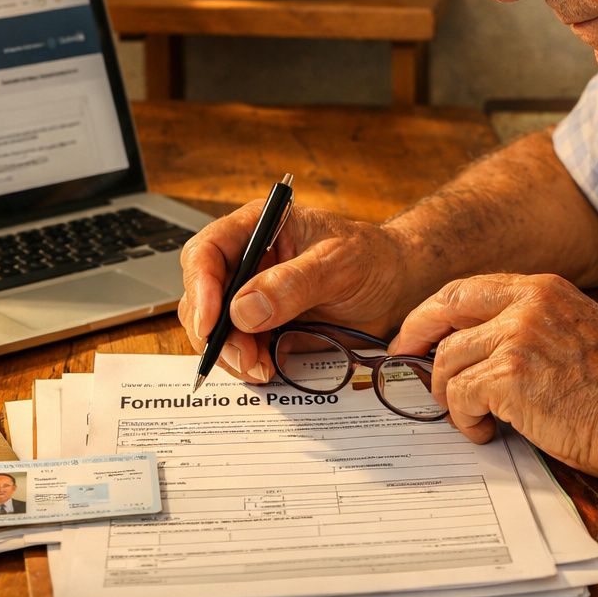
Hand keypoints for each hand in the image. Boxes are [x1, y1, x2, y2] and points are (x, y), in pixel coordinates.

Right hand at [177, 203, 420, 383]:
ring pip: (216, 328)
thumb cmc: (372, 259)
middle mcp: (248, 260)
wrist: (396, 286)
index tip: (212, 323)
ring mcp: (253, 295)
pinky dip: (247, 363)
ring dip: (231, 353)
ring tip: (261, 368)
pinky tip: (267, 369)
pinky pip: (240, 347)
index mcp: (259, 227)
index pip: (208, 251)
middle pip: (204, 295)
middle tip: (244, 358)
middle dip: (216, 332)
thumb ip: (293, 284)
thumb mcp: (339, 263)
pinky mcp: (264, 325)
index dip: (201, 287)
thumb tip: (244, 309)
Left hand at [389, 273, 597, 479]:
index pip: (468, 289)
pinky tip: (485, 433)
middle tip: (407, 360)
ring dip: (450, 395)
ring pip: (448, 361)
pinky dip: (464, 420)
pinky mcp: (509, 377)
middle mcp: (527, 305)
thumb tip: (485, 344)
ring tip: (471, 419)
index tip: (418, 333)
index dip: (434, 312)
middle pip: (445, 310)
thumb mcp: (579, 330)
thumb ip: (534, 326)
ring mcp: (517, 338)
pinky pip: (461, 396)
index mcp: (544, 289)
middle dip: (416, 336)